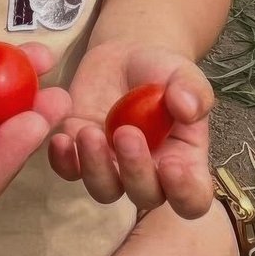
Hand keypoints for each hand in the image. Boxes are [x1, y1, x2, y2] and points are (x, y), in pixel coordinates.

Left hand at [47, 39, 213, 215]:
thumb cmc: (163, 72)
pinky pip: (69, 171)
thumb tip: (188, 109)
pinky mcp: (80, 154)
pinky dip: (63, 161)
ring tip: (89, 132)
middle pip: (145, 196)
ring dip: (95, 168)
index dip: (183, 193)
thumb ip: (192, 90)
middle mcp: (150, 173)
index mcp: (185, 161)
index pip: (192, 198)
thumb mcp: (183, 73)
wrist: (126, 57)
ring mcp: (113, 166)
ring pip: (105, 190)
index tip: (171, 166)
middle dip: (134, 171)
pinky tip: (62, 138)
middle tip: (126, 133)